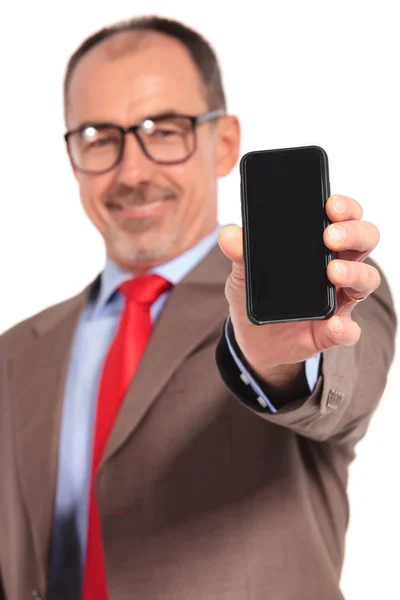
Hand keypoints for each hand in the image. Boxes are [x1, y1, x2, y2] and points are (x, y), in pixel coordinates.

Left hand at [218, 195, 380, 384]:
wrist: (250, 338)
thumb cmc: (256, 294)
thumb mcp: (243, 271)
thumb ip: (240, 252)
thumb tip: (229, 234)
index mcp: (318, 245)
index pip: (344, 217)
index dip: (345, 208)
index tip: (331, 204)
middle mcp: (337, 266)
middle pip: (364, 241)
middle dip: (354, 233)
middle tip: (330, 236)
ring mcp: (338, 299)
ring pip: (366, 280)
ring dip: (355, 273)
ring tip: (334, 272)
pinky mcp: (331, 330)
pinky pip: (348, 329)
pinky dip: (345, 327)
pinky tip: (335, 324)